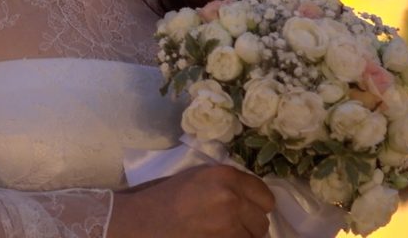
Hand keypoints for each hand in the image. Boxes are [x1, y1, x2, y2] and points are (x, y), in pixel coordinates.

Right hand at [109, 165, 273, 237]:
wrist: (142, 222)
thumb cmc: (165, 198)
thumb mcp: (197, 178)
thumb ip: (226, 183)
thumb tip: (250, 196)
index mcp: (224, 176)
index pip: (265, 195)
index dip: (255, 204)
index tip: (245, 209)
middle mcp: (231, 199)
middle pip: (262, 220)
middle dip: (249, 224)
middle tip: (228, 224)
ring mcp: (229, 227)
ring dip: (242, 237)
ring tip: (220, 233)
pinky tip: (214, 237)